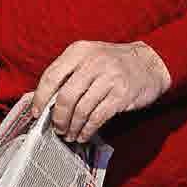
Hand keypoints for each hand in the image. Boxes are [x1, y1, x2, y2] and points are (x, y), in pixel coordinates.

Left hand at [33, 40, 170, 142]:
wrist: (150, 63)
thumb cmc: (112, 64)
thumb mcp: (87, 59)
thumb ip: (65, 75)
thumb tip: (39, 100)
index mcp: (79, 51)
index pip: (51, 76)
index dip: (41, 97)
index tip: (36, 113)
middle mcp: (93, 62)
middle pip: (66, 96)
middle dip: (58, 117)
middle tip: (57, 128)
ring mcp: (109, 78)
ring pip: (82, 109)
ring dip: (72, 127)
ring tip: (69, 135)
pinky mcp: (122, 94)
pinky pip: (98, 117)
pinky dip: (87, 129)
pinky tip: (83, 134)